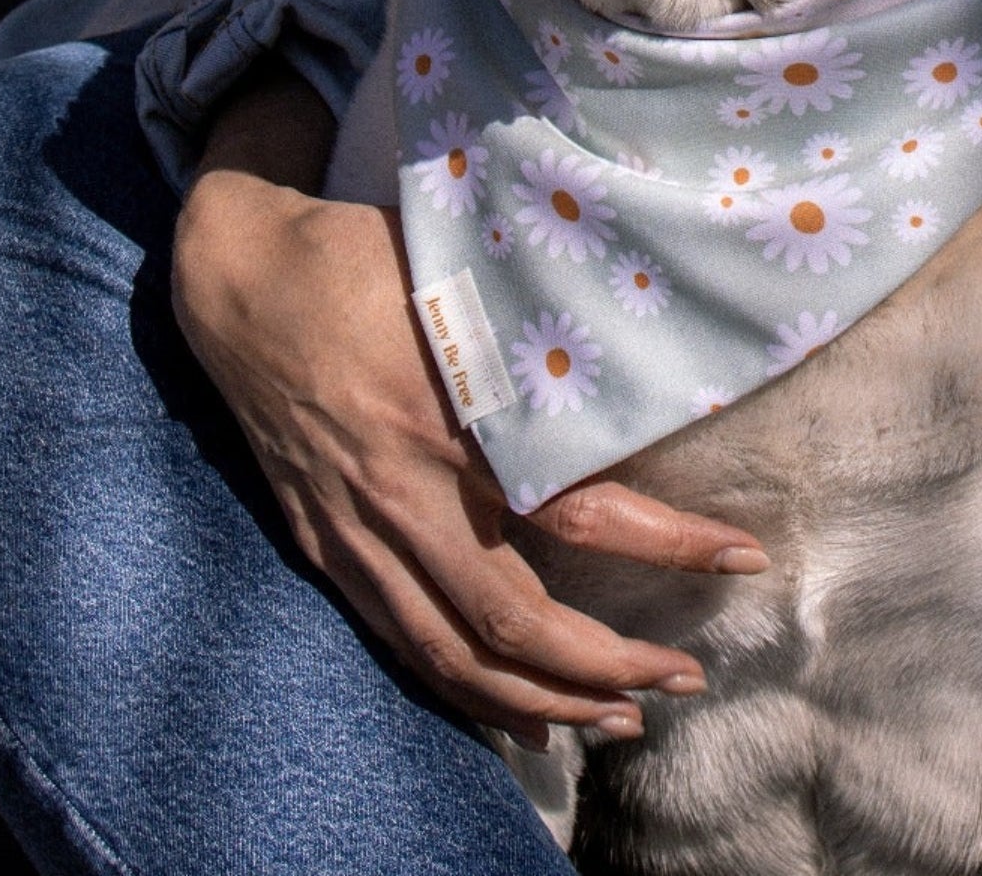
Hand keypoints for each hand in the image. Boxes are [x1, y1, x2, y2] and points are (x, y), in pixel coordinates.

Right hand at [173, 70, 767, 744]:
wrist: (240, 282)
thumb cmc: (366, 257)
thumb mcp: (464, 267)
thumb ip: (540, 315)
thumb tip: (646, 329)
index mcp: (451, 416)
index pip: (578, 504)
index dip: (665, 544)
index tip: (741, 557)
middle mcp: (404, 491)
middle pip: (513, 617)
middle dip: (606, 666)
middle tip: (683, 683)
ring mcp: (359, 531)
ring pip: (453, 653)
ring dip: (540, 701)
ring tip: (617, 722)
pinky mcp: (328, 548)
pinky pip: (401, 643)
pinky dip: (463, 692)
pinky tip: (516, 717)